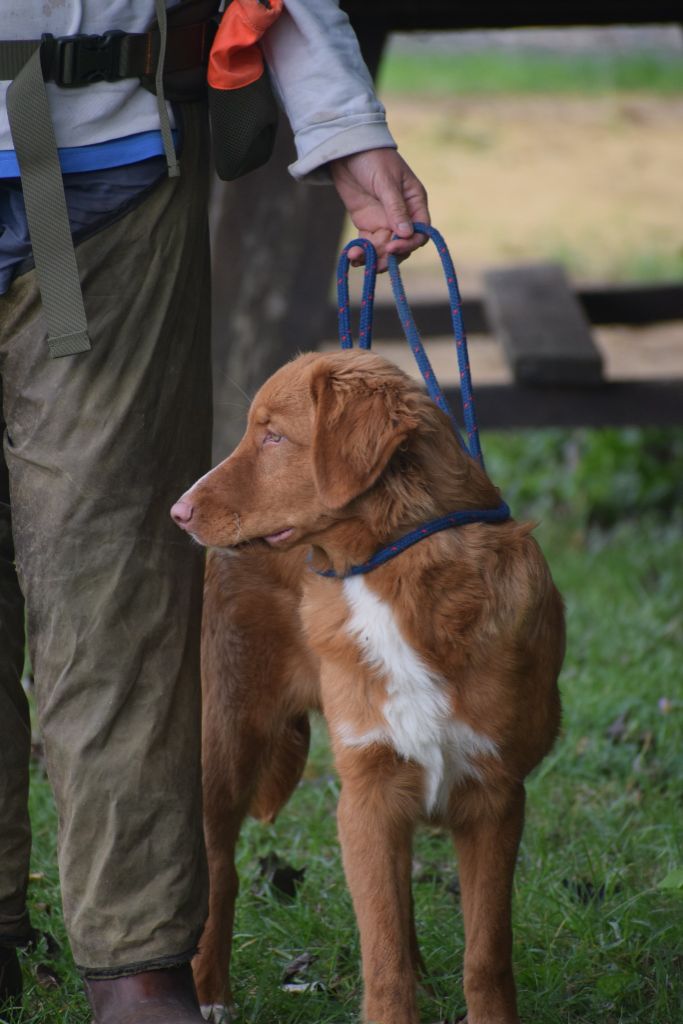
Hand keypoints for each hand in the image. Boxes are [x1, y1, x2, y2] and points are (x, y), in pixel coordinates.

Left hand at [329, 148, 429, 270]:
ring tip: (356, 260)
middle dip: (388, 256)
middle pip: (401, 245)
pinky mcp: (367, 224)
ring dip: (372, 257)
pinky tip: (352, 257)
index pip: (420, 232)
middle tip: (373, 264)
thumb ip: (395, 207)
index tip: (391, 247)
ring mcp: (384, 221)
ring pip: (384, 248)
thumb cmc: (373, 158)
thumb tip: (406, 233)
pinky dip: (361, 252)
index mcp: (415, 203)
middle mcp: (403, 216)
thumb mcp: (385, 181)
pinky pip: (368, 244)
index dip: (408, 243)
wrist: (348, 149)